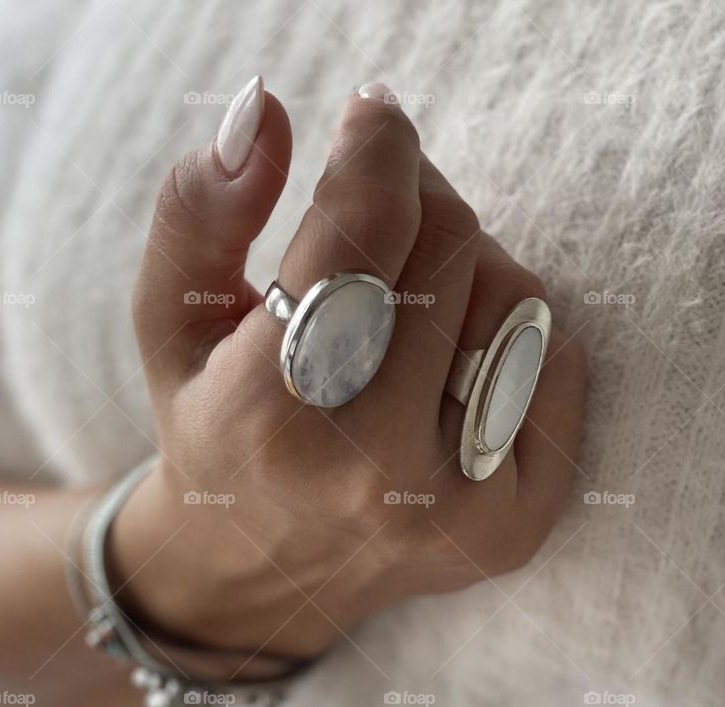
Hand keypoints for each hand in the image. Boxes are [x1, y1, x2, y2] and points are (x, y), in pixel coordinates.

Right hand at [116, 82, 585, 660]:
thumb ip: (197, 211)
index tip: (372, 122)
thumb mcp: (169, 325)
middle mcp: (368, 471)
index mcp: (268, 414)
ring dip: (466, 271)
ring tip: (408, 312)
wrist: (263, 579)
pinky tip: (453, 371)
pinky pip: (555, 362)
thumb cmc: (215, 432)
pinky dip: (514, 340)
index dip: (379, 146)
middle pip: (450, 242)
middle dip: (417, 201)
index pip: (366, 226)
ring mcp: (452, 508)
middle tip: (380, 219)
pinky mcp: (512, 529)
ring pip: (513, 297)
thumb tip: (268, 109)